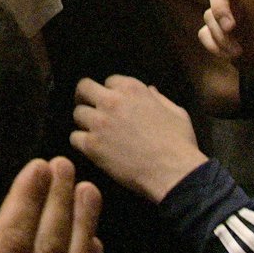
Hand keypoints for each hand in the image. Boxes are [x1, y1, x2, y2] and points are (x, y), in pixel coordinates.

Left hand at [71, 75, 206, 202]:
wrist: (173, 172)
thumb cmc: (179, 143)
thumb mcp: (176, 113)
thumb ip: (159, 99)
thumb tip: (150, 90)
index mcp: (132, 89)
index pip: (109, 80)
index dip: (110, 92)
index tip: (113, 103)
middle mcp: (112, 101)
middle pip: (83, 88)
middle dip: (85, 97)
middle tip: (90, 109)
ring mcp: (99, 122)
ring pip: (77, 113)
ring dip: (84, 122)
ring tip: (94, 133)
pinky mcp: (92, 145)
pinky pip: (74, 137)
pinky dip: (81, 143)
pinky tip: (92, 149)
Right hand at [199, 0, 253, 84]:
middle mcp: (240, 1)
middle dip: (218, 7)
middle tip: (230, 27)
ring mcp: (228, 18)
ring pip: (208, 14)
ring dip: (220, 34)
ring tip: (237, 52)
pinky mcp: (219, 37)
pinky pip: (204, 33)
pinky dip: (214, 45)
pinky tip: (229, 56)